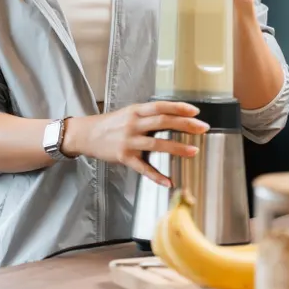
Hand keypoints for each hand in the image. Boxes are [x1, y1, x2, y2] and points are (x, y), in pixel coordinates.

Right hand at [62, 101, 207, 186]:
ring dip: (177, 148)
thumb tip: (173, 115)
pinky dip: (157, 176)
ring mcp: (128, 141)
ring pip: (156, 145)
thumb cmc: (110, 124)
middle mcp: (133, 125)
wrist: (86, 134)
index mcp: (136, 111)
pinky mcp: (124, 157)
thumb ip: (148, 115)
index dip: (179, 108)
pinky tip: (169, 181)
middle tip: (203, 128)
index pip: (161, 106)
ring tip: (193, 151)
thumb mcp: (128, 113)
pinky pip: (143, 168)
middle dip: (185, 125)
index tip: (196, 112)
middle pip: (162, 122)